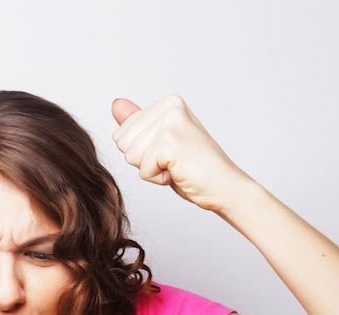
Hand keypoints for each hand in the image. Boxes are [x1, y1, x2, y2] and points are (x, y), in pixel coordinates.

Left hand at [112, 95, 251, 214]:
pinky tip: (178, 172)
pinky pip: (142, 170)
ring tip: (176, 165)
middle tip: (173, 161)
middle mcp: (169, 107)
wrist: (223, 186)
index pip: (122, 134)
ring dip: (151, 170)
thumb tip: (115, 104)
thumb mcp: (159, 143)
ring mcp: (170, 123)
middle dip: (143, 161)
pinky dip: (158, 179)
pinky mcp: (169, 142)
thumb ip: (137, 124)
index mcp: (167, 103)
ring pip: (130, 156)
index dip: (142, 153)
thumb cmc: (194, 167)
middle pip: (122, 144)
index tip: (169, 153)